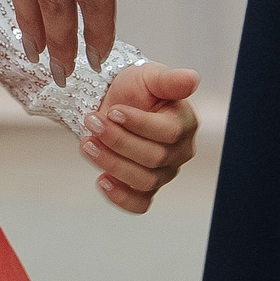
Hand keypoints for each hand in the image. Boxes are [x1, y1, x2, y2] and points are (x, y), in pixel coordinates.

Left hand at [83, 61, 200, 212]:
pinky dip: (121, 198)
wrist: (114, 102)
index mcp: (185, 124)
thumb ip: (169, 80)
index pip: (168, 133)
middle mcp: (179, 152)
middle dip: (117, 140)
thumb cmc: (136, 88)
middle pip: (153, 158)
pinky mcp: (145, 187)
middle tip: (91, 122)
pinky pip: (139, 204)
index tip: (113, 111)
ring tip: (87, 144)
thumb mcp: (149, 76)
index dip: (138, 124)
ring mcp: (164, 172)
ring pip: (143, 180)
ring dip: (111, 163)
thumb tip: (193, 79)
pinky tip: (102, 181)